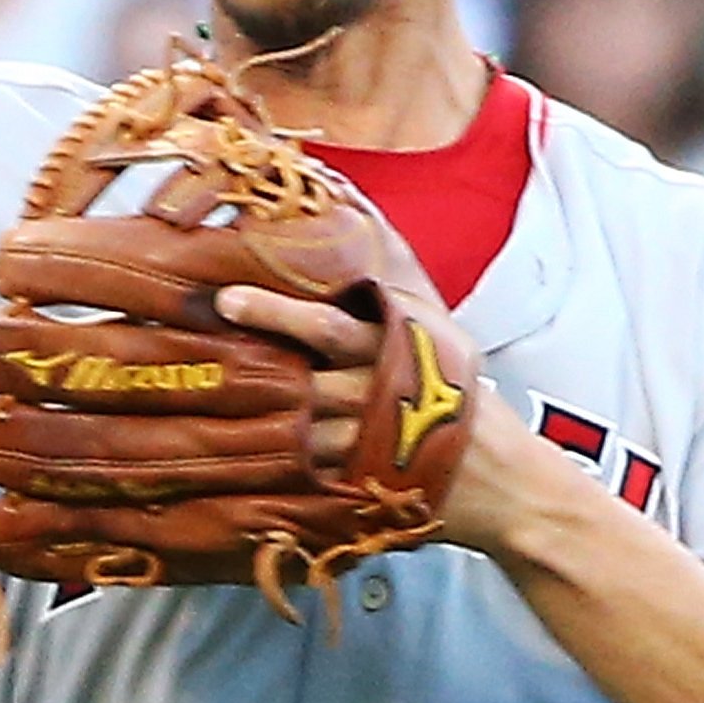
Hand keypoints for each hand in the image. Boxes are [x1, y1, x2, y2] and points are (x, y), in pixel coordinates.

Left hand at [217, 284, 574, 560]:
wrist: (508, 482)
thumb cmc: (459, 393)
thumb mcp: (439, 333)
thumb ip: (392, 291)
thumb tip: (352, 216)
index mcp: (398, 347)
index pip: (329, 326)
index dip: (276, 313)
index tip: (228, 299)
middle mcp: (381, 392)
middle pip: (304, 379)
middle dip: (251, 368)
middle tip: (198, 354)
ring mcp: (371, 445)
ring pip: (299, 431)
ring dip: (253, 421)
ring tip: (195, 410)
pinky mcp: (365, 487)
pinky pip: (310, 477)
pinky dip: (277, 470)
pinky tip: (234, 462)